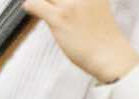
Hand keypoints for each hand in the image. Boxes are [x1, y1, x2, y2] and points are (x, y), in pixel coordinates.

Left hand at [23, 0, 138, 82]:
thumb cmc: (101, 35)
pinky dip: (30, 5)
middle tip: (48, 5)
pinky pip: (35, 4)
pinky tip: (30, 7)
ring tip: (39, 5)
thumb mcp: (95, 6)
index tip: (56, 3)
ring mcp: (71, 5)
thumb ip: (79, 1)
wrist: (109, 54)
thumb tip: (55, 2)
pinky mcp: (60, 18)